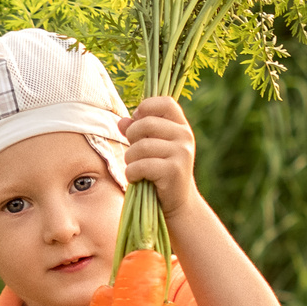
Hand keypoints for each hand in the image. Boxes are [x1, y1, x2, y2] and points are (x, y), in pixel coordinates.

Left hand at [118, 96, 198, 216]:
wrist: (177, 202)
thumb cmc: (161, 171)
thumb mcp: (152, 147)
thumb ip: (138, 131)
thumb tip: (121, 122)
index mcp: (181, 126)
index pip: (165, 102)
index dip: (146, 107)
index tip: (138, 121)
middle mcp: (185, 136)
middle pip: (146, 124)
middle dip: (131, 138)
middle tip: (134, 152)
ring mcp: (181, 153)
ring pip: (141, 146)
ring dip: (130, 158)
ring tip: (135, 167)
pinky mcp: (174, 171)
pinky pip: (141, 165)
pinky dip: (132, 173)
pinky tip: (137, 178)